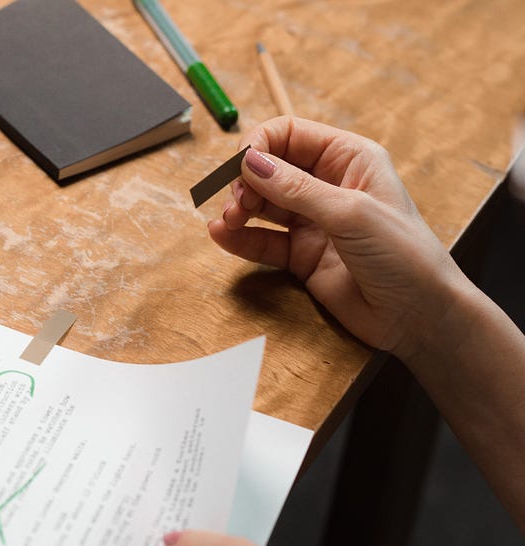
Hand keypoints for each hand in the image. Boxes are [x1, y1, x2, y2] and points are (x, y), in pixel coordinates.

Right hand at [208, 116, 468, 361]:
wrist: (418, 315)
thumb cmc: (404, 256)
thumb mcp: (350, 214)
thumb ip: (297, 190)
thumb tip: (251, 163)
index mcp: (350, 159)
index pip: (291, 135)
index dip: (260, 144)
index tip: (239, 165)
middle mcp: (329, 186)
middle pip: (270, 169)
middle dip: (246, 182)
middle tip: (236, 205)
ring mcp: (314, 222)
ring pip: (262, 205)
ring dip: (239, 210)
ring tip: (228, 222)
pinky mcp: (302, 256)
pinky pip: (263, 241)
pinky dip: (240, 239)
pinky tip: (222, 236)